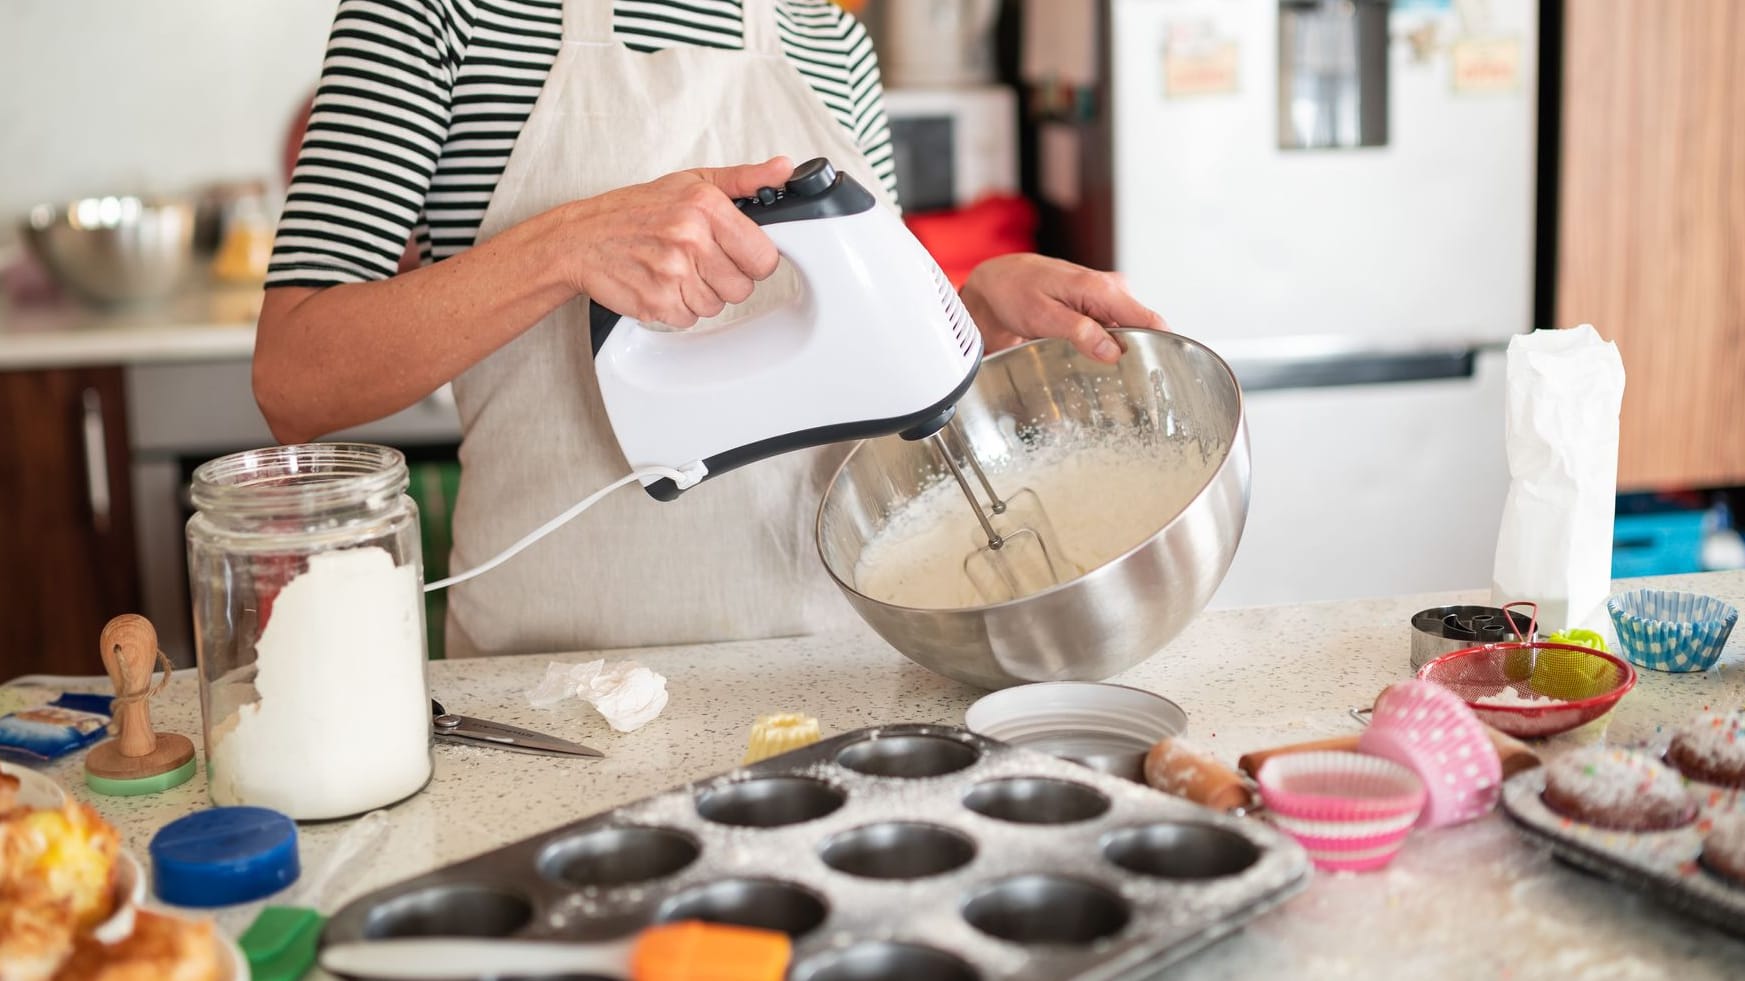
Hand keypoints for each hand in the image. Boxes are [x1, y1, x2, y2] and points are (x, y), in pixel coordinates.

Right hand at [564, 157, 792, 326]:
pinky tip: (661, 283)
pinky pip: (690, 318)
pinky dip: (678, 307)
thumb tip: (783, 169)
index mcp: (705, 207)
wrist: (579, 238)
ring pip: (717, 306)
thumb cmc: (635, 210)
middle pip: (743, 287)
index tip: (737, 252)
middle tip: (698, 259)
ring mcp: (672, 273)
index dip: (752, 259)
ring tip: (675, 269)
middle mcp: (690, 238)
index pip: (764, 256)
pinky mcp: (657, 303)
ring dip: (700, 294)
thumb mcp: (691, 182)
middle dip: (725, 278)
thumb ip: (744, 179)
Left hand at [958, 254, 1165, 362]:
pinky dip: (1103, 348)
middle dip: (1133, 356)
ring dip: (1115, 355)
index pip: (1148, 319)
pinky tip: (1088, 361)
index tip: (1163, 373)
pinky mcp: (1096, 310)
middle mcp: (1110, 291)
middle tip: (1119, 385)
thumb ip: (1079, 332)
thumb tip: (1113, 352)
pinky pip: (1111, 332)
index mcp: (1101, 289)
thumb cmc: (1014, 292)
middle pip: (1140, 330)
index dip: (1161, 346)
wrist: (995, 283)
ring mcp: (1104, 300)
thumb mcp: (1041, 315)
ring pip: (1125, 335)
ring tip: (1098, 374)